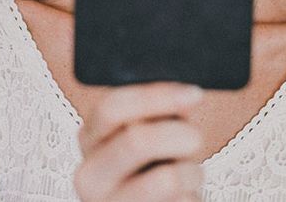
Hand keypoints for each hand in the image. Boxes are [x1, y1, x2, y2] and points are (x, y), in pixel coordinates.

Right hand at [74, 81, 205, 201]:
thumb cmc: (153, 167)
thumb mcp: (150, 133)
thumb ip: (161, 112)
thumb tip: (185, 96)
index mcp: (89, 140)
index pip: (112, 108)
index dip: (156, 96)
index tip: (193, 94)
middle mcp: (89, 176)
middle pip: (136, 140)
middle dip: (178, 133)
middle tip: (195, 138)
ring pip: (166, 179)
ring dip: (191, 171)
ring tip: (188, 174)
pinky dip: (192, 195)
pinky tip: (182, 197)